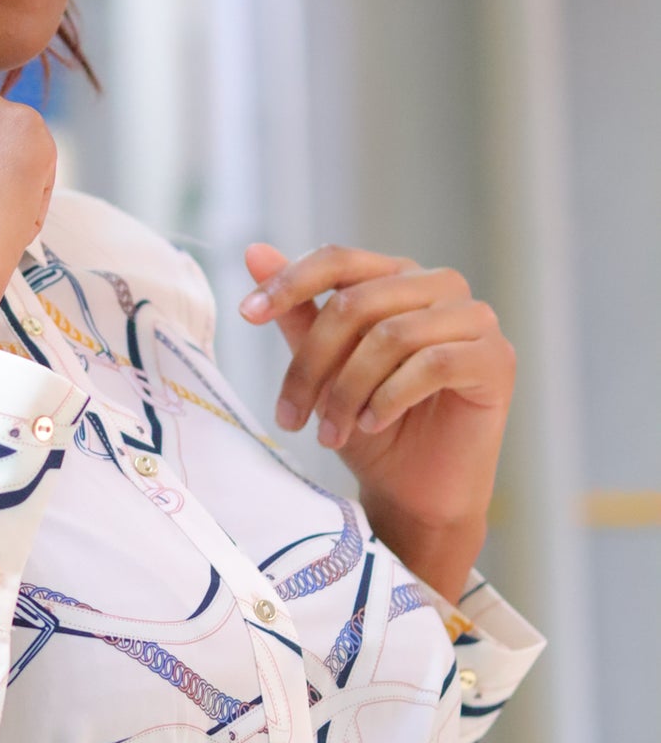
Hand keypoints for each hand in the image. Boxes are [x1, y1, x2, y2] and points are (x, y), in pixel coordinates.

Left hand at [239, 242, 515, 600]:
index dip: (289, 282)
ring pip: (391, 336)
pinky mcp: (496, 359)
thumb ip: (297, 312)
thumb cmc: (370, 426)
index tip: (246, 315)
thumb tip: (254, 251)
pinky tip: (369, 425)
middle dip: (312, 364)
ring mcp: (475, 320)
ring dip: (347, 391)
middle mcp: (440, 287)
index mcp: (397, 277)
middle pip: (357, 303)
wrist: (416, 491)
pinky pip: (432, 364)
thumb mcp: (324, 368)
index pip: (338, 259)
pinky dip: (389, 397)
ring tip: (329, 433)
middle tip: (289, 416)